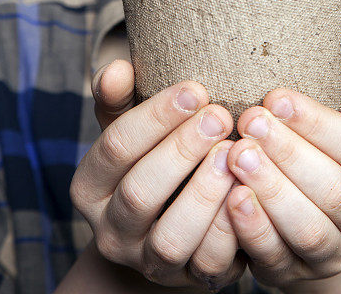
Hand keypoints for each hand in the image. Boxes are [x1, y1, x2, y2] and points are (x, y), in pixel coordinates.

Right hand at [70, 60, 246, 290]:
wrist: (169, 223)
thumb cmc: (152, 156)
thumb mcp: (130, 125)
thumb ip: (120, 97)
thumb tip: (116, 69)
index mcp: (90, 186)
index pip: (114, 148)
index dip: (155, 117)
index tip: (196, 89)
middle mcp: (111, 231)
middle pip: (139, 193)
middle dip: (182, 150)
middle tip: (220, 116)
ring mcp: (149, 262)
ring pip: (171, 239)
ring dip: (205, 193)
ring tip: (234, 153)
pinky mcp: (190, 280)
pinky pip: (210, 265)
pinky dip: (231, 230)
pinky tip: (250, 191)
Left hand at [222, 44, 340, 290]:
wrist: (315, 214)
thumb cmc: (326, 149)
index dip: (316, 123)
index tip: (274, 96)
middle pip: (334, 191)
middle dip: (289, 154)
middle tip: (249, 121)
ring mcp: (335, 255)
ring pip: (309, 230)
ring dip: (271, 191)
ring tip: (236, 155)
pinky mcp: (296, 276)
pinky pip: (276, 259)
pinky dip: (252, 230)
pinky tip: (230, 198)